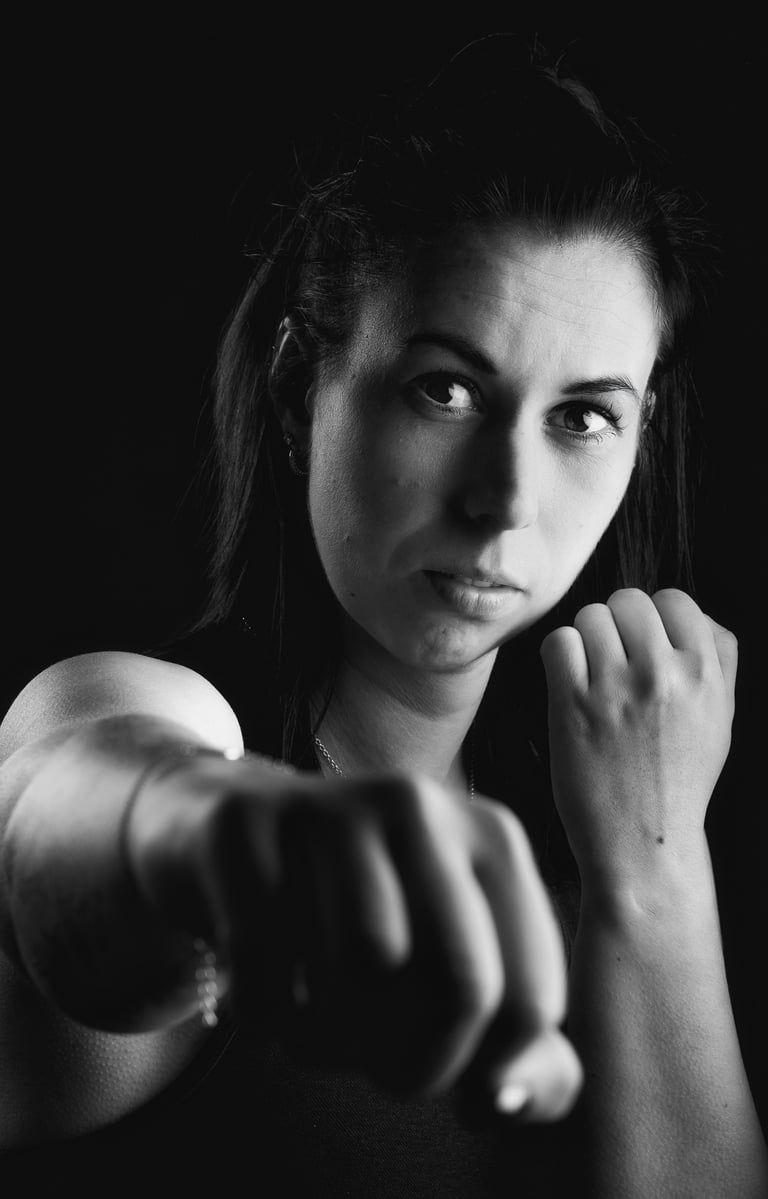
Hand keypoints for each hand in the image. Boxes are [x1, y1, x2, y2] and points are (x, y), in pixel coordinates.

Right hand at [123, 753, 581, 1119]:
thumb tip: (504, 1100)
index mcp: (494, 838)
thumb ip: (525, 1056)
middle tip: (385, 1075)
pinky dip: (262, 1017)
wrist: (234, 835)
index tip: (448, 1079)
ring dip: (332, 1041)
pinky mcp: (244, 826)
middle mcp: (421, 806)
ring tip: (317, 1028)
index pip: (530, 1000)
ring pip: (360, 968)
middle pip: (462, 983)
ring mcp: (330, 807)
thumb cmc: (367, 922)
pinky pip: (265, 964)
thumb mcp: (457, 972)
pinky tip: (261, 999)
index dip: (488, 1073)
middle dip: (421, 1066)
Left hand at [540, 588, 737, 885]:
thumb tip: (696, 614)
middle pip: (628, 600)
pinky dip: (559, 656)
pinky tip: (569, 684)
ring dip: (587, 640)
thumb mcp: (720, 718)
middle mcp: (664, 675)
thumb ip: (719, 660)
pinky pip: (558, 641)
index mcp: (705, 675)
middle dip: (618, 623)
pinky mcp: (572, 704)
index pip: (675, 599)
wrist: (644, 842)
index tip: (646, 645)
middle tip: (614, 660)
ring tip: (592, 676)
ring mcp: (616, 688)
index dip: (656, 616)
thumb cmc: (679, 778)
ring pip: (590, 616)